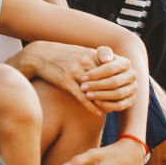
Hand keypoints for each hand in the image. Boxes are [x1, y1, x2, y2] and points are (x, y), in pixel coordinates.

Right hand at [7, 42, 137, 114]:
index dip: (118, 79)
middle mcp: (85, 62)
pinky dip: (91, 106)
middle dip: (114, 91)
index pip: (111, 68)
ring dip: (104, 101)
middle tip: (122, 101)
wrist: (39, 55)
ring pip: (95, 90)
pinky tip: (97, 112)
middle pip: (105, 79)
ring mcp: (75, 71)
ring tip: (111, 109)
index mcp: (90, 54)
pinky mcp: (65, 81)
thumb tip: (111, 63)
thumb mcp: (80, 51)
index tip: (125, 87)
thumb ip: (96, 57)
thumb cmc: (62, 54)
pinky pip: (81, 96)